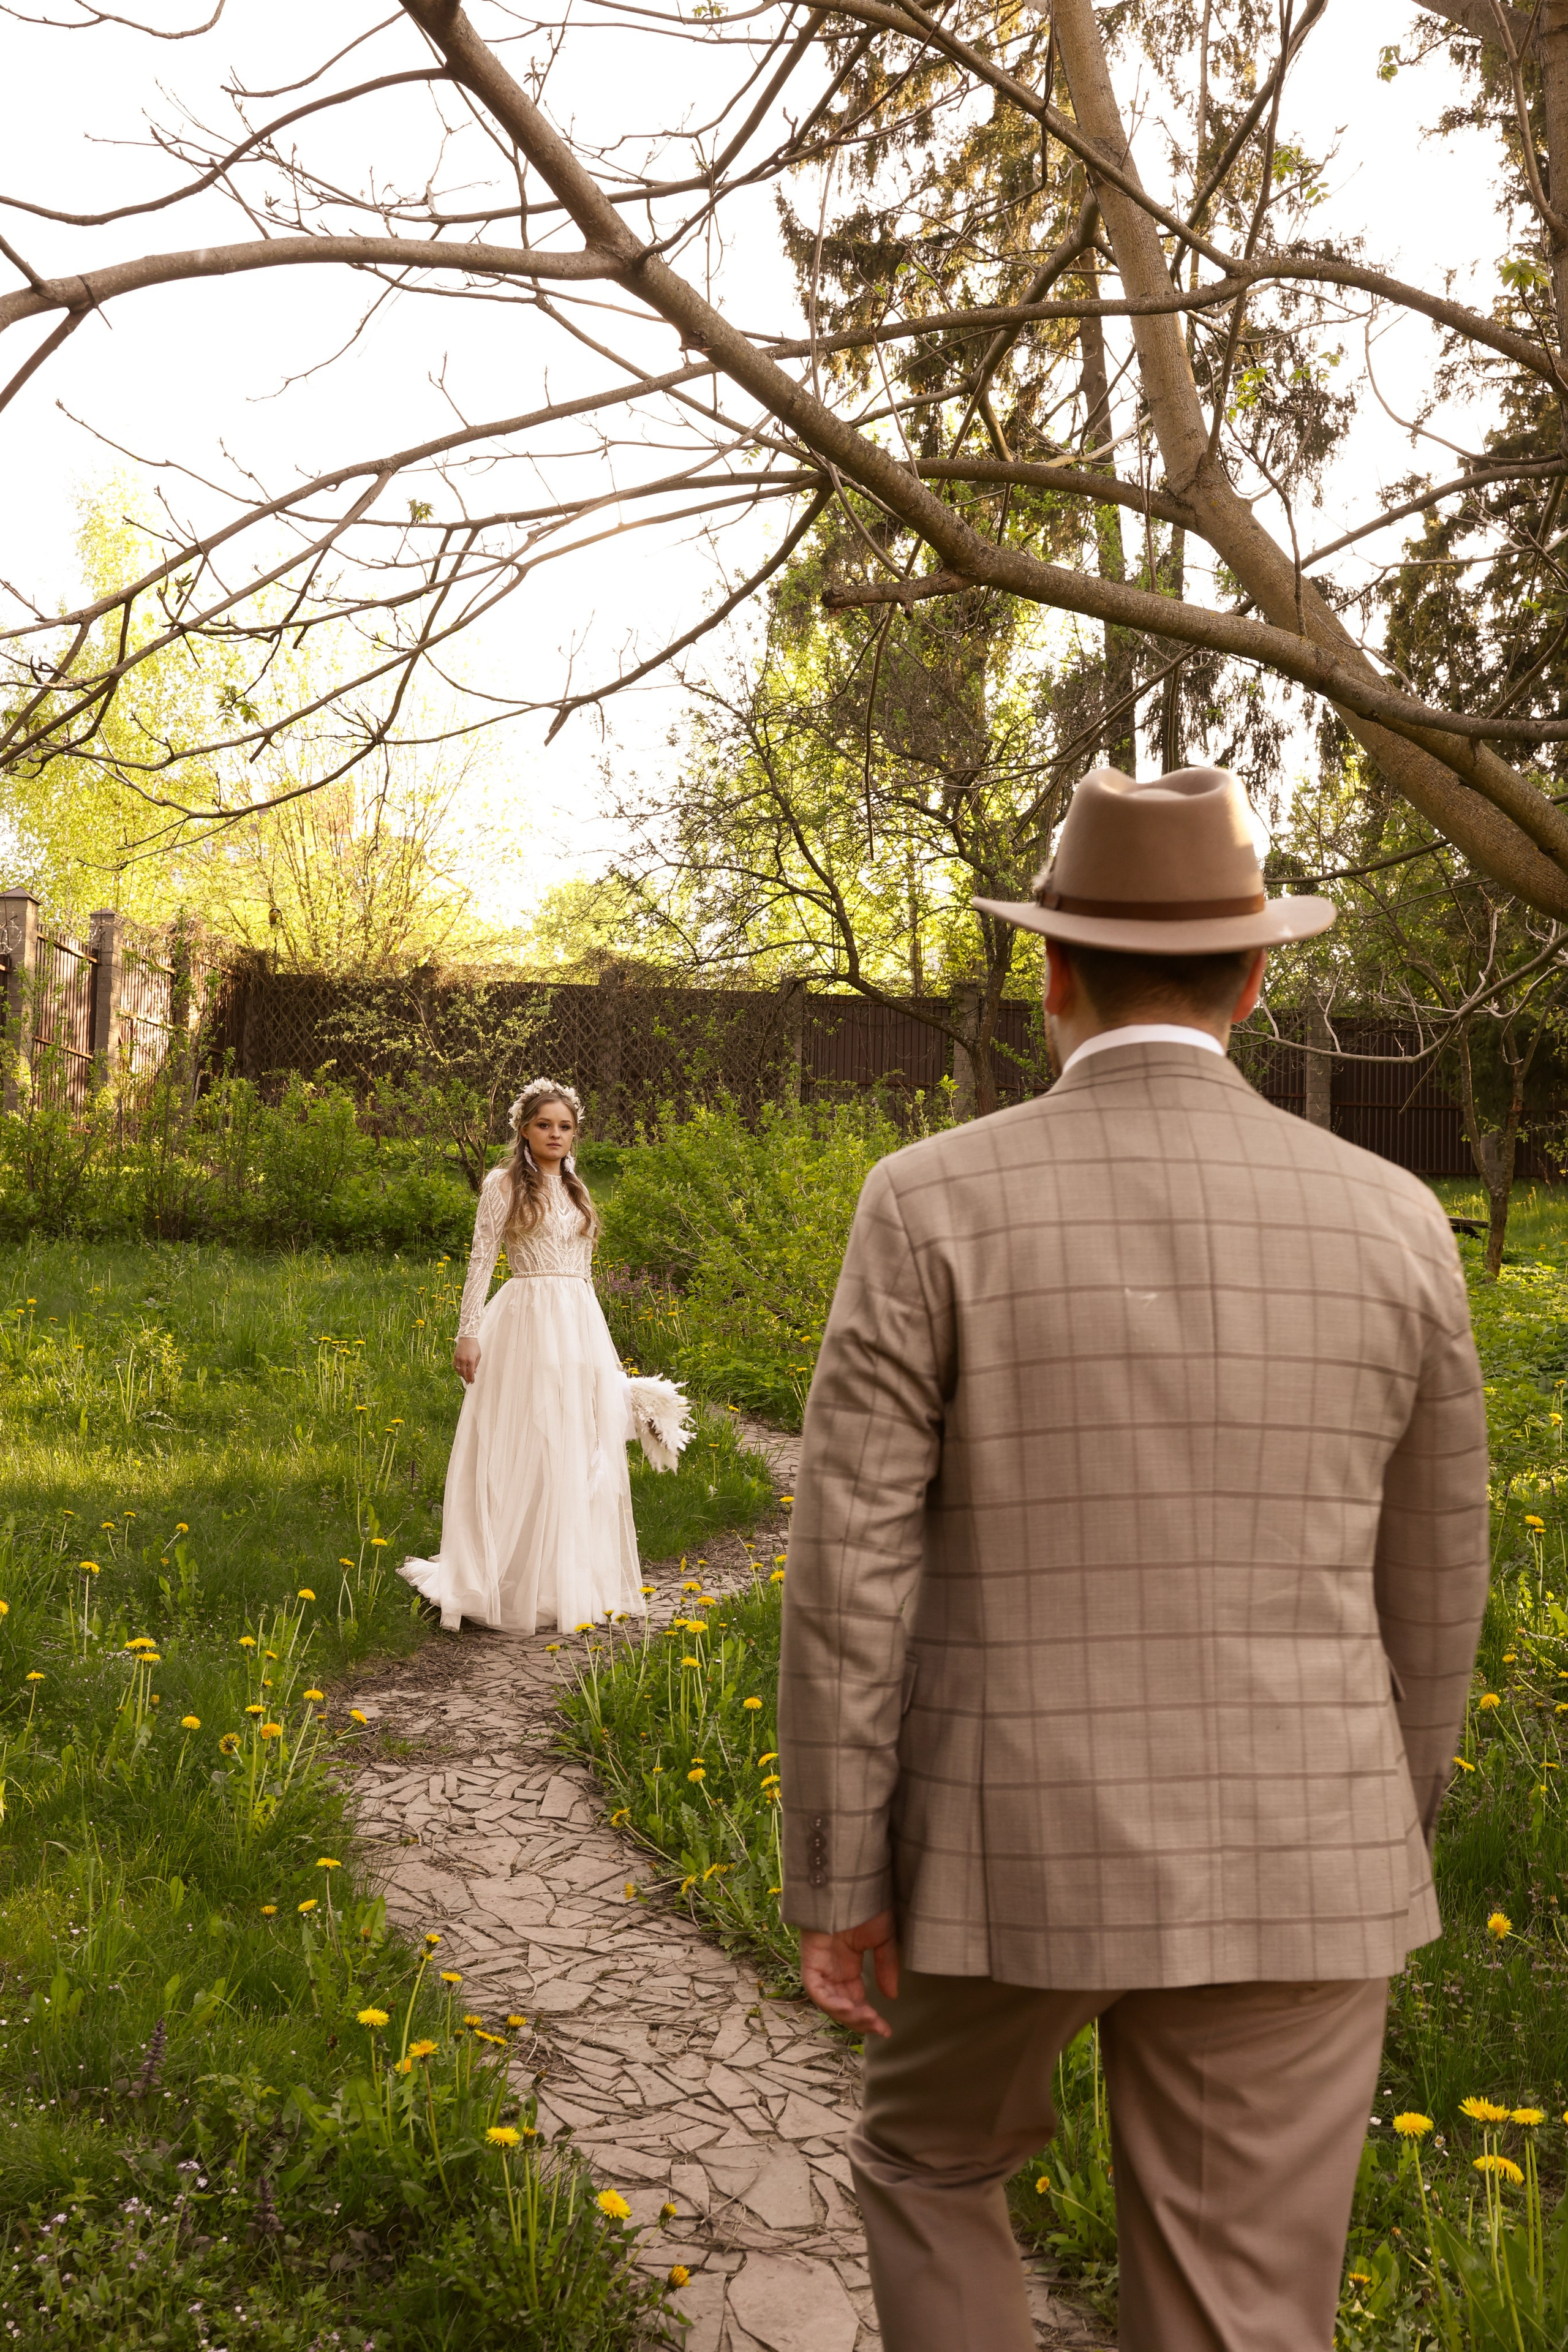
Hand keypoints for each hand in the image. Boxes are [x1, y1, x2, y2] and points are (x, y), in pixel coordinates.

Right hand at [454, 1337, 479, 1384]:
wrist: (467, 1338)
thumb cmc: (475, 1346)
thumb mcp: (478, 1355)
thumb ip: (476, 1364)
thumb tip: (474, 1372)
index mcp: (471, 1360)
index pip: (470, 1373)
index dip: (471, 1378)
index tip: (472, 1382)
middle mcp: (464, 1360)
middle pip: (464, 1373)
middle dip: (466, 1378)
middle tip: (468, 1382)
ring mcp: (458, 1358)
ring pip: (458, 1370)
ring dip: (461, 1375)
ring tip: (464, 1377)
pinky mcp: (455, 1356)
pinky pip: (454, 1366)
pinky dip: (457, 1370)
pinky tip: (460, 1371)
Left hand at [799, 1910, 899, 2038]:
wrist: (848, 1885)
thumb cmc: (865, 1905)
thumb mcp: (883, 1938)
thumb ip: (886, 1966)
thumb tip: (891, 1996)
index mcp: (848, 1967)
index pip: (856, 2000)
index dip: (869, 2017)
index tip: (886, 2029)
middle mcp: (833, 1970)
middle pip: (842, 2006)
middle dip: (860, 2020)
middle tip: (878, 2027)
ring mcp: (820, 1966)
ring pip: (829, 2002)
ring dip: (847, 2015)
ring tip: (867, 2018)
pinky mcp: (809, 1960)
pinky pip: (816, 1989)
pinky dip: (830, 2001)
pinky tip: (848, 2006)